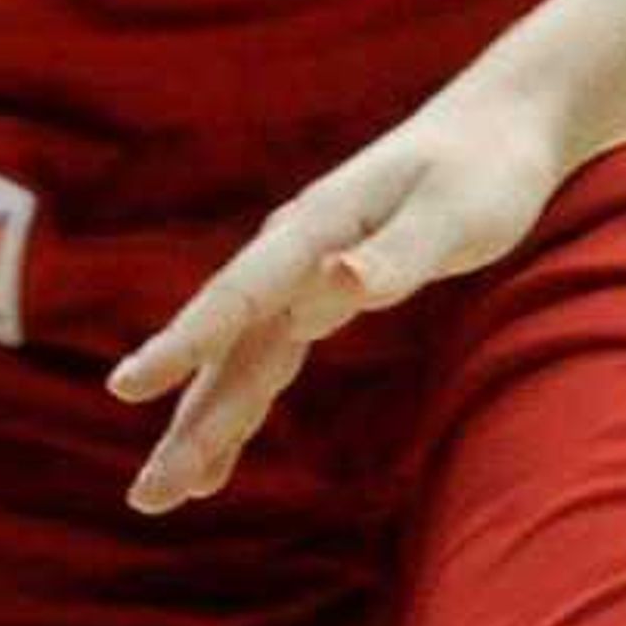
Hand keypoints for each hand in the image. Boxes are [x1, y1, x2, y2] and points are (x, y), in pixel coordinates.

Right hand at [107, 78, 571, 509]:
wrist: (498, 128)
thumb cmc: (485, 171)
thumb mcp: (456, 214)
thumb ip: (395, 255)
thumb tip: (332, 286)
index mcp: (317, 227)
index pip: (240, 293)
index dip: (186, 343)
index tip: (127, 388)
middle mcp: (295, 252)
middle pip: (228, 346)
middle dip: (187, 421)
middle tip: (148, 497)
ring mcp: (302, 273)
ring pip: (240, 361)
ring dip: (201, 425)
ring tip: (162, 496)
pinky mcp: (320, 292)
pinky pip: (268, 358)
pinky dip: (240, 405)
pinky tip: (216, 457)